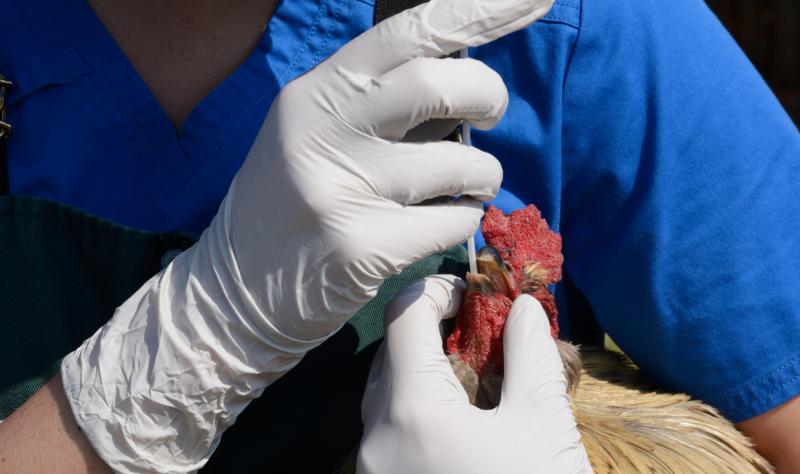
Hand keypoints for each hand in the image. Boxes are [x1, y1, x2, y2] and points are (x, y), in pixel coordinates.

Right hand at [60, 0, 555, 471]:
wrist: (233, 296)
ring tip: (464, 186)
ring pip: (462, 163)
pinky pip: (454, 222)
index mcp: (313, 95)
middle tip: (490, 113)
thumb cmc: (284, 209)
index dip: (478, 11)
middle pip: (440, 84)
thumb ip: (371, 104)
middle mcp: (323, 133)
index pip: (405, 34)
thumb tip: (458, 73)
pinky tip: (438, 227)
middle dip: (489, 93)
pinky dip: (463, 222)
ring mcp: (342, 192)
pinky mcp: (364, 250)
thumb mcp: (311, 137)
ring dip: (483, 175)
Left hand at [358, 275, 590, 473]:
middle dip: (430, 329)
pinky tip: (458, 417)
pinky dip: (416, 405)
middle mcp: (375, 438)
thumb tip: (522, 308)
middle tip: (480, 330)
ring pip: (385, 392)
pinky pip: (388, 428)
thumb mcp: (542, 425)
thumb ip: (529, 355)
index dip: (436, 290)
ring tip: (475, 372)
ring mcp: (373, 468)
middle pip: (388, 353)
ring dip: (422, 367)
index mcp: (410, 412)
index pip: (402, 317)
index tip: (472, 293)